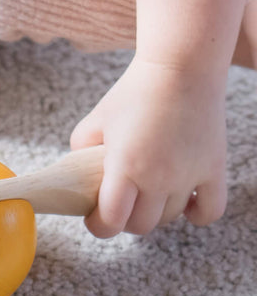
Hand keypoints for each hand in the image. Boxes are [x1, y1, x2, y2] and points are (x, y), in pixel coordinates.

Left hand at [70, 56, 227, 236]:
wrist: (179, 69)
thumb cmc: (134, 92)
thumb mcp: (96, 120)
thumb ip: (80, 151)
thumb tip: (82, 176)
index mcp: (126, 166)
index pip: (111, 221)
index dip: (99, 225)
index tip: (95, 218)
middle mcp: (160, 177)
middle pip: (140, 225)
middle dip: (124, 219)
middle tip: (118, 202)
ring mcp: (190, 177)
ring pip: (169, 218)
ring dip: (154, 212)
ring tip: (144, 192)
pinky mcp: (215, 171)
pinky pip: (208, 212)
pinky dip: (195, 213)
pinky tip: (182, 199)